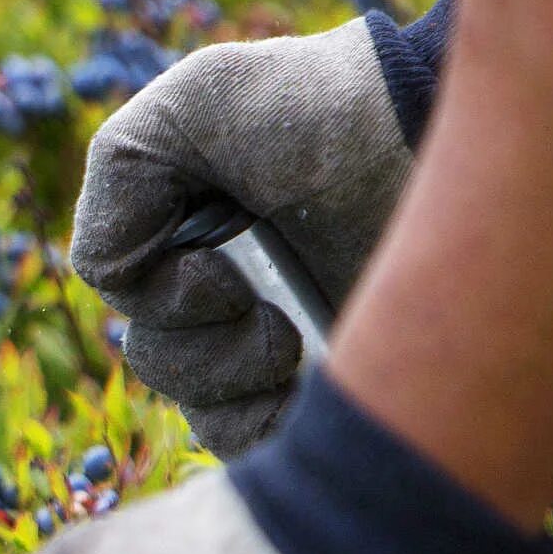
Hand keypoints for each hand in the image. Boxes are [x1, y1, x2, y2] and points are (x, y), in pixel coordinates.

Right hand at [70, 0, 452, 456]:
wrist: (438, 140)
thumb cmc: (325, 111)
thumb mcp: (191, 107)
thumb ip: (116, 185)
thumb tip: (114, 286)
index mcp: (186, 228)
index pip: (124, 298)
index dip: (160, 297)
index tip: (224, 263)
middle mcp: (227, 283)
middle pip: (156, 361)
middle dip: (201, 348)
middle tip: (265, 312)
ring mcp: (279, 341)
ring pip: (200, 410)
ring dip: (235, 384)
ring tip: (296, 346)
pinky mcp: (323, 388)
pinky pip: (251, 446)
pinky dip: (260, 427)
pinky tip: (303, 392)